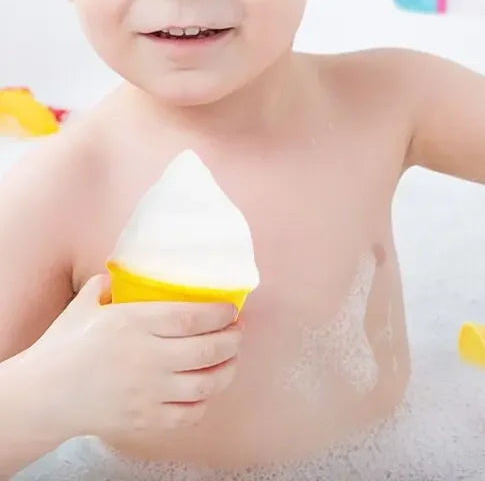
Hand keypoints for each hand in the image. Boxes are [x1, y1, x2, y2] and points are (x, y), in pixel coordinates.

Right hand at [22, 275, 242, 440]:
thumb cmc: (64, 347)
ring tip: (231, 359)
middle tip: (237, 332)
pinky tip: (206, 389)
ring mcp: (147, 393)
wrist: (41, 397)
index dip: (221, 313)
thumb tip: (126, 270)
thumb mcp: (86, 306)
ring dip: (227, 370)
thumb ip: (108, 284)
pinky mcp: (144, 420)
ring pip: (206, 384)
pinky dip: (205, 402)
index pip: (193, 318)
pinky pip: (189, 414)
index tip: (232, 309)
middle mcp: (146, 359)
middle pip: (208, 350)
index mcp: (134, 324)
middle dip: (233, 339)